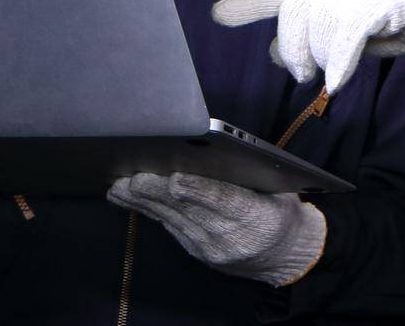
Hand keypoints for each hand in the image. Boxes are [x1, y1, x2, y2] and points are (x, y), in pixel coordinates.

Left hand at [107, 173, 326, 286]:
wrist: (285, 255)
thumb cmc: (280, 209)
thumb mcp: (278, 189)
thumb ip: (248, 175)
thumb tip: (209, 150)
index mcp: (259, 217)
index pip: (224, 201)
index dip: (197, 189)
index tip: (174, 177)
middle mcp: (231, 237)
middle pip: (189, 210)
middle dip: (158, 193)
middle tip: (133, 177)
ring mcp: (211, 248)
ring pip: (172, 219)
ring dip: (144, 202)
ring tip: (119, 186)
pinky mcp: (197, 251)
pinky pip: (170, 226)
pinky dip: (149, 210)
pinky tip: (129, 197)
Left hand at [211, 0, 404, 92]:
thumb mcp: (353, 27)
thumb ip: (317, 35)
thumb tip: (274, 55)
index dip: (247, 2)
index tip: (218, 14)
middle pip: (293, 11)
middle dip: (290, 50)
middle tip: (301, 74)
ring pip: (317, 26)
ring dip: (319, 59)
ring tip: (330, 75)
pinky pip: (346, 36)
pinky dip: (340, 64)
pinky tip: (340, 80)